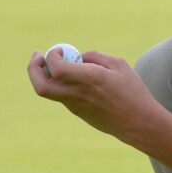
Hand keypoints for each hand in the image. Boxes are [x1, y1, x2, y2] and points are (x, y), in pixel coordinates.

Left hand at [26, 46, 167, 145]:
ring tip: (60, 63)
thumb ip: (94, 56)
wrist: (138, 123)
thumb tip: (76, 56)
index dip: (52, 56)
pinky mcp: (77, 113)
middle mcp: (78, 94)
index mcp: (90, 79)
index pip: (56, 68)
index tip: (61, 50)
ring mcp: (75, 107)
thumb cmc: (132, 91)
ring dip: (47, 74)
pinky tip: (75, 78)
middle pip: (41, 86)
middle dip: (33, 69)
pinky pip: (61, 95)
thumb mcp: (118, 65)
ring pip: (49, 90)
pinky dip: (60, 83)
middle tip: (38, 56)